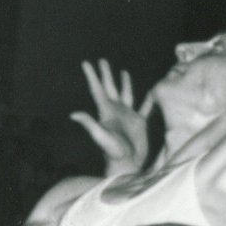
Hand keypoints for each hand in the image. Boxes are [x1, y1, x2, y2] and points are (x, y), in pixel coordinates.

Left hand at [70, 59, 152, 177]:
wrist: (128, 165)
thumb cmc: (114, 153)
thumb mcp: (101, 137)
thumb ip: (90, 124)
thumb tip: (73, 114)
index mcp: (106, 112)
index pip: (97, 90)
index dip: (91, 76)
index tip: (85, 63)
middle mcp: (116, 111)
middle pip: (110, 88)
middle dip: (105, 74)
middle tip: (102, 60)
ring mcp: (128, 116)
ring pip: (126, 94)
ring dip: (124, 83)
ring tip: (123, 72)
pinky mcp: (139, 123)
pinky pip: (144, 107)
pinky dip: (148, 100)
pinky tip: (152, 92)